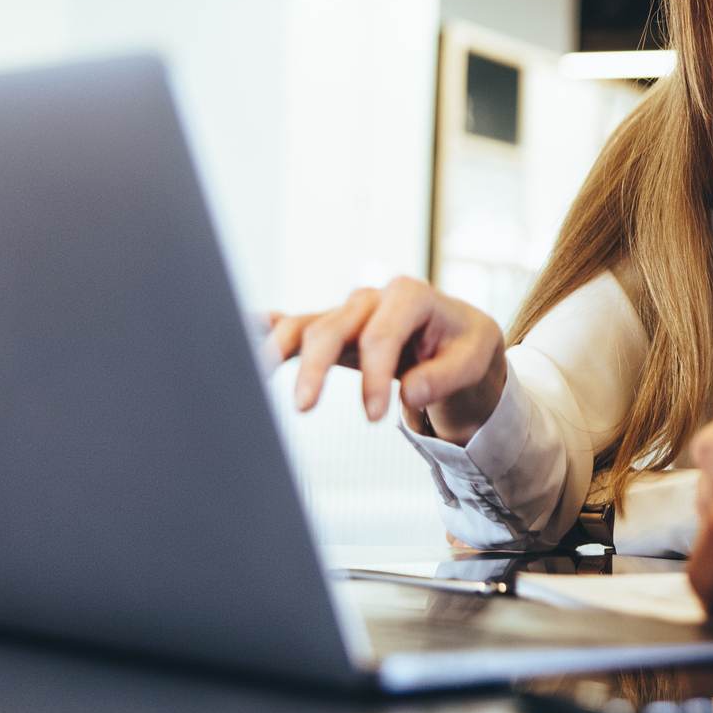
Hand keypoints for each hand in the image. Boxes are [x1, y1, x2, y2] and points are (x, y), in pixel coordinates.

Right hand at [261, 277, 506, 439]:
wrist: (457, 337)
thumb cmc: (464, 346)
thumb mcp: (474, 360)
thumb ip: (445, 376)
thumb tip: (411, 392)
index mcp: (410, 295)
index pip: (381, 335)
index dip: (374, 375)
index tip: (373, 416)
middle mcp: (371, 298)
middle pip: (332, 327)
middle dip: (315, 367)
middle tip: (303, 409)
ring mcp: (346, 312)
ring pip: (305, 326)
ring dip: (277, 350)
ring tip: (252, 375)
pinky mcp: (331, 329)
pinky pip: (293, 325)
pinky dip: (264, 329)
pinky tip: (237, 332)